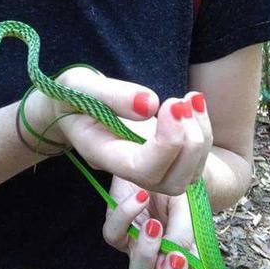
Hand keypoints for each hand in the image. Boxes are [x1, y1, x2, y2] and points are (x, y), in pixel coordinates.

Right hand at [27, 67, 212, 195]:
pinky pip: (191, 162)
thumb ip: (111, 94)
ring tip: (192, 99)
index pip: (140, 168)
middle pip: (169, 182)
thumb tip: (150, 104)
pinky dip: (201, 134)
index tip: (171, 104)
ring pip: (186, 177)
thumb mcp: (80, 85)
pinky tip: (193, 104)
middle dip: (189, 145)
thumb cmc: (70, 95)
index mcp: (102, 153)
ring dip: (200, 139)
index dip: (165, 144)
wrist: (68, 108)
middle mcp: (125, 168)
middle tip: (185, 102)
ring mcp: (145, 168)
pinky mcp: (160, 159)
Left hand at [102, 177, 221, 268]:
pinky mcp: (117, 232)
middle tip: (177, 259)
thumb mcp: (189, 207)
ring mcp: (140, 253)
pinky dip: (127, 215)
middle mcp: (165, 265)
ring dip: (147, 254)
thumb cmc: (179, 190)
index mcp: (191, 263)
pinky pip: (114, 236)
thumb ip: (185, 234)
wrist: (157, 162)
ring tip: (155, 225)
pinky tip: (142, 197)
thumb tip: (172, 259)